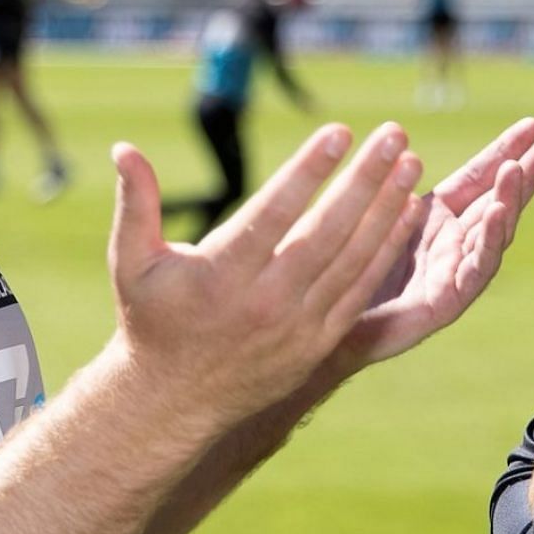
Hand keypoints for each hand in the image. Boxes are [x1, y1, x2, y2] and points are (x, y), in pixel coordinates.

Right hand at [108, 123, 426, 425]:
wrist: (172, 402)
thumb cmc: (151, 318)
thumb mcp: (131, 261)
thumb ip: (136, 203)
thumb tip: (123, 147)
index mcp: (221, 276)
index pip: (274, 213)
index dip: (308, 170)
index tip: (339, 130)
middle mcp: (265, 302)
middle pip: (328, 231)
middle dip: (366, 178)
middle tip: (395, 134)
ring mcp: (297, 327)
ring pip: (353, 259)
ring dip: (386, 208)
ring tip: (410, 162)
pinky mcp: (318, 344)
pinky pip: (361, 290)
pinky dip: (387, 251)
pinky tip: (408, 213)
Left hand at [334, 117, 533, 370]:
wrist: (320, 326)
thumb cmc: (342, 270)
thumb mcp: (371, 213)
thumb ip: (391, 187)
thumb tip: (397, 142)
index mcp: (436, 219)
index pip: (478, 178)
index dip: (504, 150)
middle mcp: (451, 244)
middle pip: (498, 202)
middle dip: (525, 173)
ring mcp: (452, 274)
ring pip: (493, 235)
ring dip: (508, 201)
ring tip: (517, 170)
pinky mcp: (445, 304)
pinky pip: (475, 270)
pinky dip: (490, 240)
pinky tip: (498, 212)